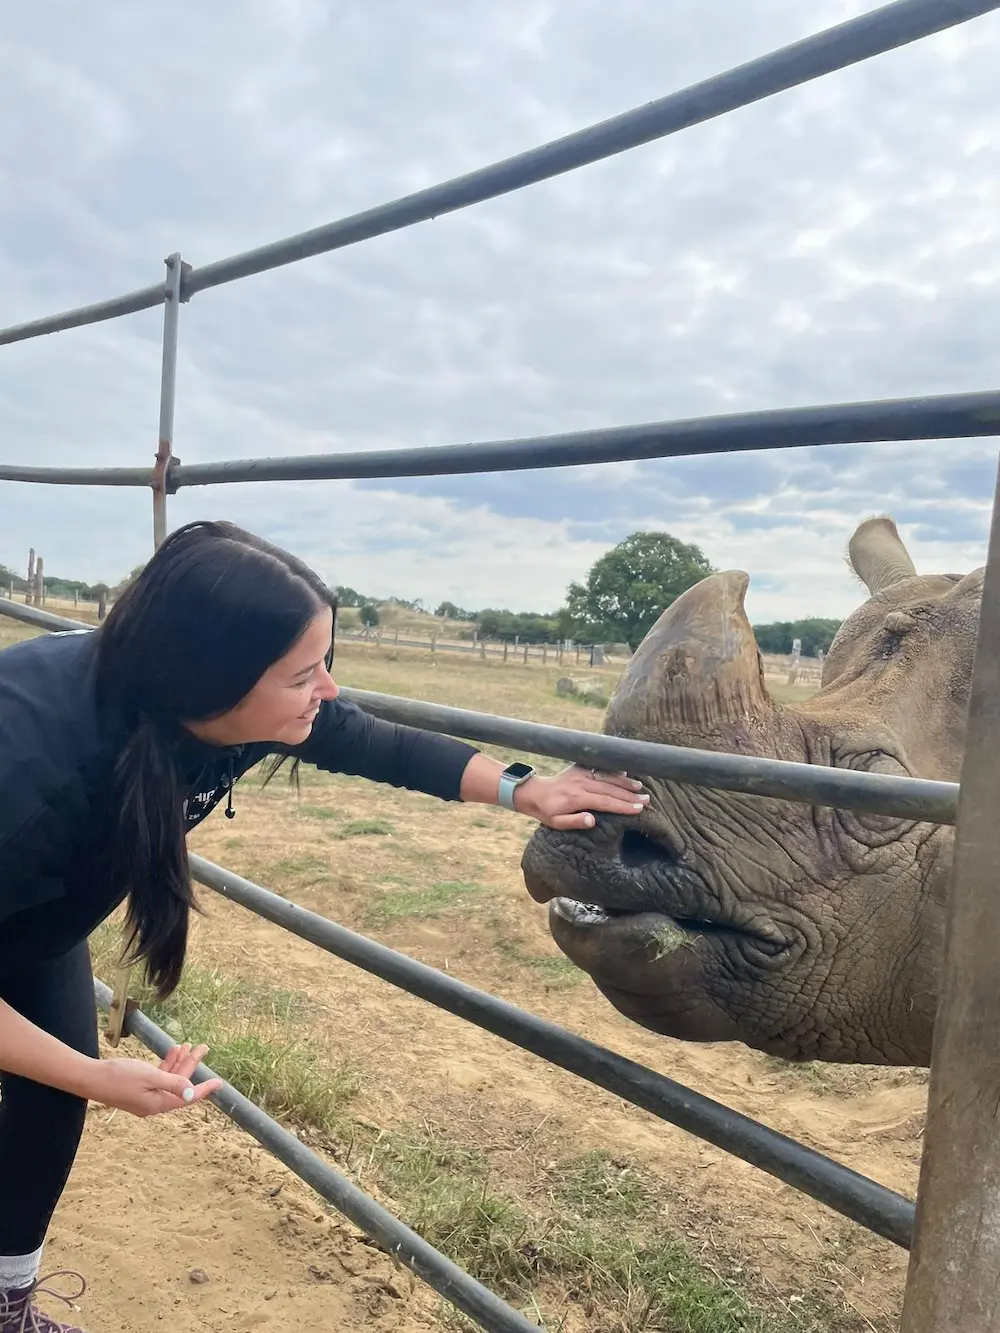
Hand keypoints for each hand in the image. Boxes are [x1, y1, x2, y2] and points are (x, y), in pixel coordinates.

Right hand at [89, 1043, 223, 1117]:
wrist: (90, 1077)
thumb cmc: (119, 1076)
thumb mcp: (149, 1077)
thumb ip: (172, 1083)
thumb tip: (191, 1093)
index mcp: (158, 1104)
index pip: (187, 1098)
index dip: (204, 1089)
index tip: (219, 1083)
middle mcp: (153, 1103)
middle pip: (179, 1084)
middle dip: (191, 1066)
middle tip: (203, 1047)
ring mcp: (145, 1096)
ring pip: (169, 1078)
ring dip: (179, 1062)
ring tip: (188, 1045)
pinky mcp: (138, 1088)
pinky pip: (158, 1076)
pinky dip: (166, 1064)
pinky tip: (172, 1050)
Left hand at [514, 766, 649, 830]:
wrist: (534, 792)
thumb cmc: (547, 811)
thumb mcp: (556, 823)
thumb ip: (574, 821)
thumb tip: (593, 820)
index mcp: (577, 798)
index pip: (606, 802)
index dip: (623, 806)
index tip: (639, 809)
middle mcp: (581, 783)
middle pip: (610, 789)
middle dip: (630, 795)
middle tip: (647, 800)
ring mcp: (580, 773)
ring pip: (607, 777)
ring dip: (625, 781)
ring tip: (640, 787)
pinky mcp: (579, 767)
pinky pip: (599, 767)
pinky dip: (612, 769)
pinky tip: (624, 770)